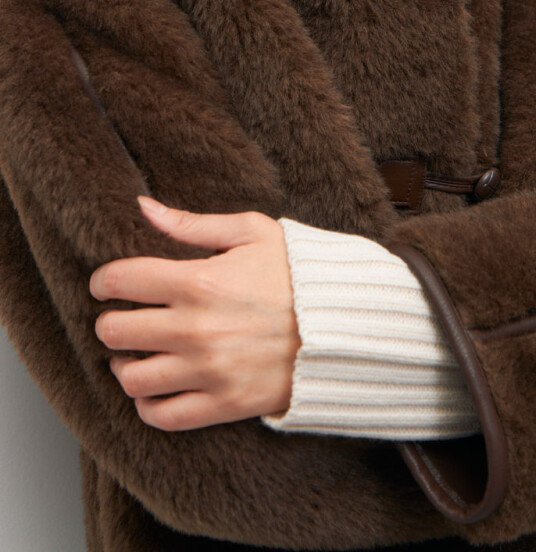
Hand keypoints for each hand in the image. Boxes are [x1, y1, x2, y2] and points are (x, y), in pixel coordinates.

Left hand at [89, 197, 300, 430]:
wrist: (344, 324)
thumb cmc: (298, 272)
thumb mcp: (252, 232)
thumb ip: (193, 223)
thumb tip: (144, 208)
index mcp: (200, 280)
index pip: (122, 280)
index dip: (104, 280)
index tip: (106, 284)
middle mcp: (196, 328)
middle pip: (115, 331)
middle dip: (110, 321)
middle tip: (121, 317)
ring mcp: (208, 371)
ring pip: (131, 378)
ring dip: (123, 365)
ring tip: (133, 354)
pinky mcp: (223, 404)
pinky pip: (162, 416)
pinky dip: (147, 405)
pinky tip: (154, 387)